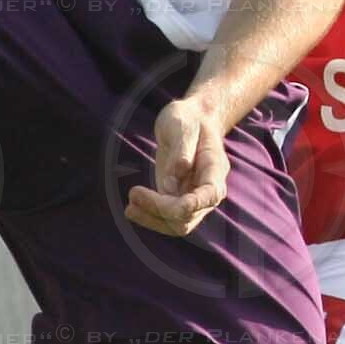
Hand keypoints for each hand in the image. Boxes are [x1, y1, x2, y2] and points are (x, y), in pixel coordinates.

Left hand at [127, 95, 229, 237]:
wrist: (189, 121)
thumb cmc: (188, 120)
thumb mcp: (182, 125)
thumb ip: (181, 152)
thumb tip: (170, 186)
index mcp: (215, 170)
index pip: (210, 195)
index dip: (192, 204)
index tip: (168, 197)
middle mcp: (207, 190)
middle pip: (189, 215)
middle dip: (161, 210)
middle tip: (134, 193)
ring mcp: (193, 198)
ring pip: (177, 223)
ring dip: (152, 219)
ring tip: (130, 208)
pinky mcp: (177, 199)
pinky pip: (165, 217)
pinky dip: (148, 216)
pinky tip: (131, 208)